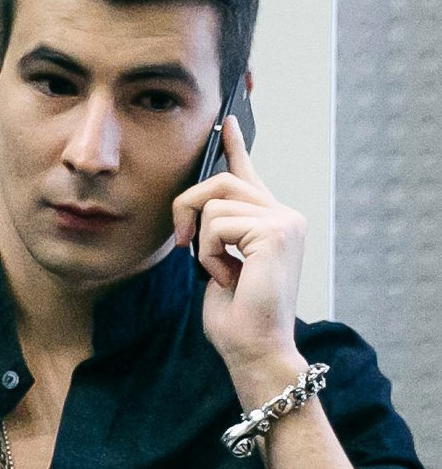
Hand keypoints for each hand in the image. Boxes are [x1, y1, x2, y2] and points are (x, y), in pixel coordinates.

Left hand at [172, 116, 307, 395]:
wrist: (253, 348)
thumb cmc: (235, 313)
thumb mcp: (217, 259)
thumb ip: (215, 227)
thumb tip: (196, 207)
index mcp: (270, 220)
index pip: (248, 173)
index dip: (234, 146)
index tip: (226, 120)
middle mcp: (284, 214)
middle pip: (219, 181)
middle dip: (188, 208)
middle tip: (183, 242)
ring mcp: (284, 221)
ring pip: (213, 202)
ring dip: (203, 242)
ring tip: (221, 272)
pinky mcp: (276, 231)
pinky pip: (216, 223)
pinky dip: (209, 253)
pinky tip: (229, 276)